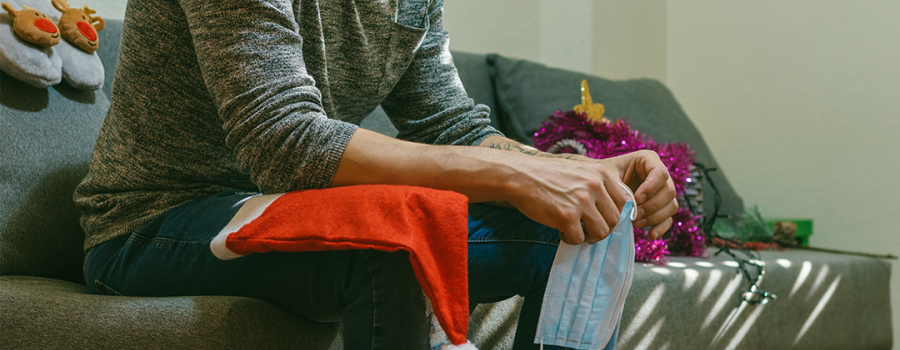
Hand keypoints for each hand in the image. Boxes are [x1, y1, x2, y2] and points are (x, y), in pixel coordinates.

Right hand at [502, 156, 630, 244]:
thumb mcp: (579, 170)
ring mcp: (581, 202)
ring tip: (574, 231)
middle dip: (602, 229)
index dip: (612, 214)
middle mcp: (594, 186)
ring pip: (601, 232)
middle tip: (587, 229)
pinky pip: (578, 239)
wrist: (519, 175)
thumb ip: (596, 184)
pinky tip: (560, 231)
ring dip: (588, 237)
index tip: (600, 218)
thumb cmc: (546, 175)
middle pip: (614, 219)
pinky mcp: (566, 216)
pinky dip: (570, 239)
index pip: (623, 201)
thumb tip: (611, 209)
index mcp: (600, 173)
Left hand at [600, 150, 677, 238]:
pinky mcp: (661, 207)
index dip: (651, 188)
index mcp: (648, 160)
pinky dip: (661, 228)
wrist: (598, 185)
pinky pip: (668, 219)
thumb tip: (632, 205)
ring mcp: (662, 191)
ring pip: (671, 206)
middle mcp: (660, 175)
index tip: (636, 199)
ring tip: (635, 222)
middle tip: (634, 215)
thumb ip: (620, 187)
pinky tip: (650, 235)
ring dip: (654, 217)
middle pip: (669, 191)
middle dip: (651, 206)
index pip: (660, 173)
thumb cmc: (602, 176)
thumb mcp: (607, 175)